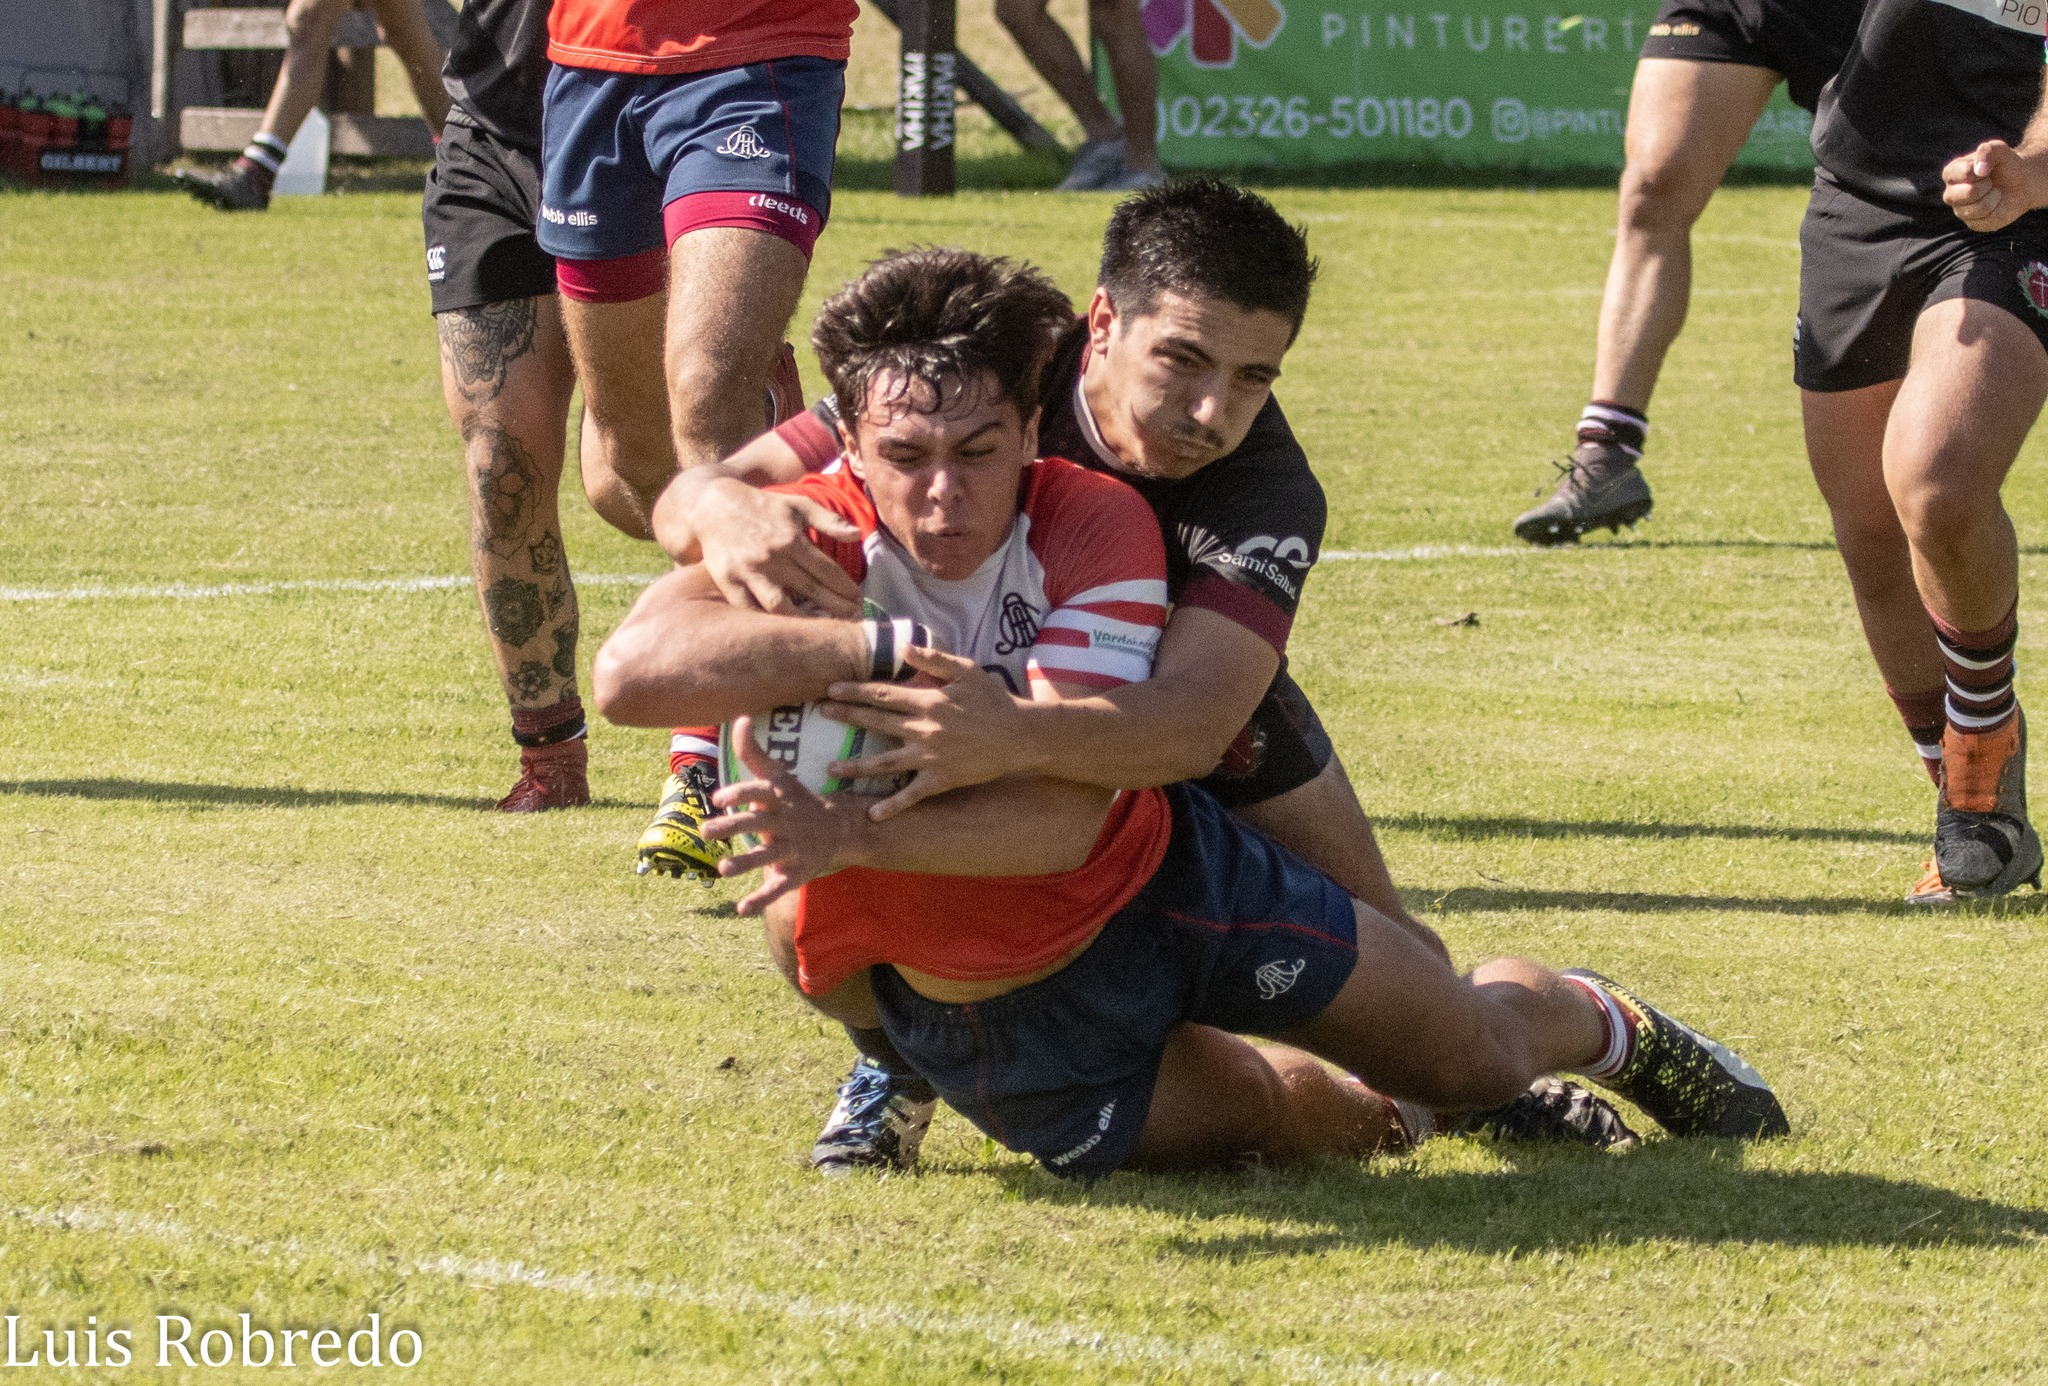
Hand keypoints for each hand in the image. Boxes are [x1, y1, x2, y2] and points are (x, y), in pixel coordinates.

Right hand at [692, 476, 863, 616]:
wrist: (712, 505)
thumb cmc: (761, 506)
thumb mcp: (797, 505)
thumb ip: (828, 520)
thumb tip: (857, 536)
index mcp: (791, 539)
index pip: (826, 570)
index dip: (846, 587)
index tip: (859, 601)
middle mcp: (772, 557)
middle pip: (810, 590)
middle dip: (835, 607)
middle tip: (852, 621)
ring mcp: (748, 572)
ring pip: (780, 606)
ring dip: (803, 621)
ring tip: (822, 631)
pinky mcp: (728, 581)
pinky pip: (748, 609)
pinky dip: (765, 622)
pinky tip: (782, 632)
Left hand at [700, 715, 866, 913]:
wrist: (839, 829)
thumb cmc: (797, 799)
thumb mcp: (778, 775)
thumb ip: (753, 752)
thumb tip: (740, 717)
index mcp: (779, 798)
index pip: (759, 793)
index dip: (740, 794)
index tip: (719, 797)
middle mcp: (786, 822)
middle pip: (758, 824)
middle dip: (733, 827)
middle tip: (706, 830)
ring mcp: (792, 848)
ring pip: (766, 856)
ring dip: (744, 863)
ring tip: (722, 869)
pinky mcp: (796, 872)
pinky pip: (778, 887)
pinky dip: (760, 899)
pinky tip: (741, 910)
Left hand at [818, 647, 1035, 820]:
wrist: (1020, 736)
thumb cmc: (995, 700)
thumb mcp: (967, 670)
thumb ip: (934, 659)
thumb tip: (904, 648)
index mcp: (928, 701)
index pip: (883, 694)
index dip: (855, 691)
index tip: (831, 689)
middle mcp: (924, 729)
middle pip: (876, 722)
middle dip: (846, 717)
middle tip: (820, 714)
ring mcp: (930, 757)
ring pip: (885, 762)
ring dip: (856, 765)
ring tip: (831, 767)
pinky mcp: (940, 779)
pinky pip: (912, 795)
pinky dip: (892, 806)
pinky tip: (872, 815)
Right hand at [1942, 140, 2047, 232]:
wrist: (2021, 182)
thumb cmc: (2005, 164)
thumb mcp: (1999, 149)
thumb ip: (1987, 150)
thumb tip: (1980, 170)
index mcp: (1951, 173)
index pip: (1964, 173)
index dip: (1982, 170)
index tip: (1988, 169)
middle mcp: (1951, 194)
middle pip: (1968, 193)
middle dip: (1987, 185)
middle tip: (1991, 181)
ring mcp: (1960, 211)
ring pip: (1979, 207)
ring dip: (1994, 197)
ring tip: (1995, 192)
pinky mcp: (1973, 224)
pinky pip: (1986, 220)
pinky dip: (1998, 210)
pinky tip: (1996, 203)